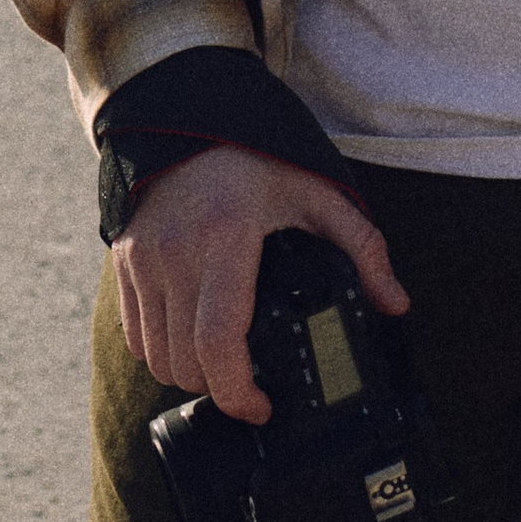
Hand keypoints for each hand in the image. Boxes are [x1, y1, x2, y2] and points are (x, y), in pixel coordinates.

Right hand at [111, 143, 406, 426]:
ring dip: (190, 377)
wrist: (188, 115)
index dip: (238, 391)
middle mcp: (176, 252)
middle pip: (187, 362)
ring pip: (157, 358)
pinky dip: (161, 355)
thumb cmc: (256, 155)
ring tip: (224, 370)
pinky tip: (191, 346)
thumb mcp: (318, 192)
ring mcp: (143, 258)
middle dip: (221, 391)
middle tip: (252, 388)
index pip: (220, 341)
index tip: (262, 407)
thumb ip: (363, 247)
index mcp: (226, 237)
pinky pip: (135, 337)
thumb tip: (396, 303)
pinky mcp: (124, 261)